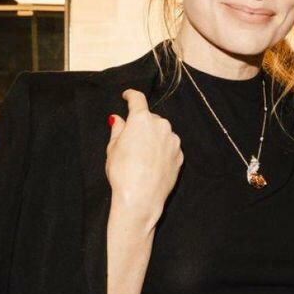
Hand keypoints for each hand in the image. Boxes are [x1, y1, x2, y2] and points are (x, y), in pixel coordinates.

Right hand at [105, 90, 182, 224]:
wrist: (141, 198)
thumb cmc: (122, 172)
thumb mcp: (113, 148)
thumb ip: (118, 130)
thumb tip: (118, 119)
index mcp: (142, 120)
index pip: (137, 99)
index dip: (131, 95)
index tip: (127, 96)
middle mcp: (161, 126)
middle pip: (150, 118)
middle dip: (141, 124)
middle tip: (130, 139)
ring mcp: (173, 141)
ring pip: (162, 132)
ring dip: (153, 137)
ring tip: (141, 155)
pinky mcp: (180, 155)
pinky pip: (169, 146)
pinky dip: (162, 150)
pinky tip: (152, 163)